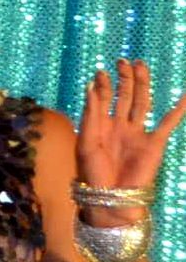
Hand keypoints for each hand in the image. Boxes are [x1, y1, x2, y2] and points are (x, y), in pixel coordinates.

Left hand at [77, 59, 185, 221]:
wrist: (110, 200)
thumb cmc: (92, 174)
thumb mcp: (86, 143)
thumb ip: (91, 114)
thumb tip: (91, 85)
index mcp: (100, 127)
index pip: (102, 100)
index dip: (102, 85)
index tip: (101, 71)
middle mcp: (119, 127)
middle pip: (124, 97)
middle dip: (124, 79)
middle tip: (123, 61)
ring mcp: (137, 134)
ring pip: (142, 103)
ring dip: (142, 85)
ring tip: (140, 65)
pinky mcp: (154, 143)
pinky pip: (168, 122)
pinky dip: (179, 108)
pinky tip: (185, 95)